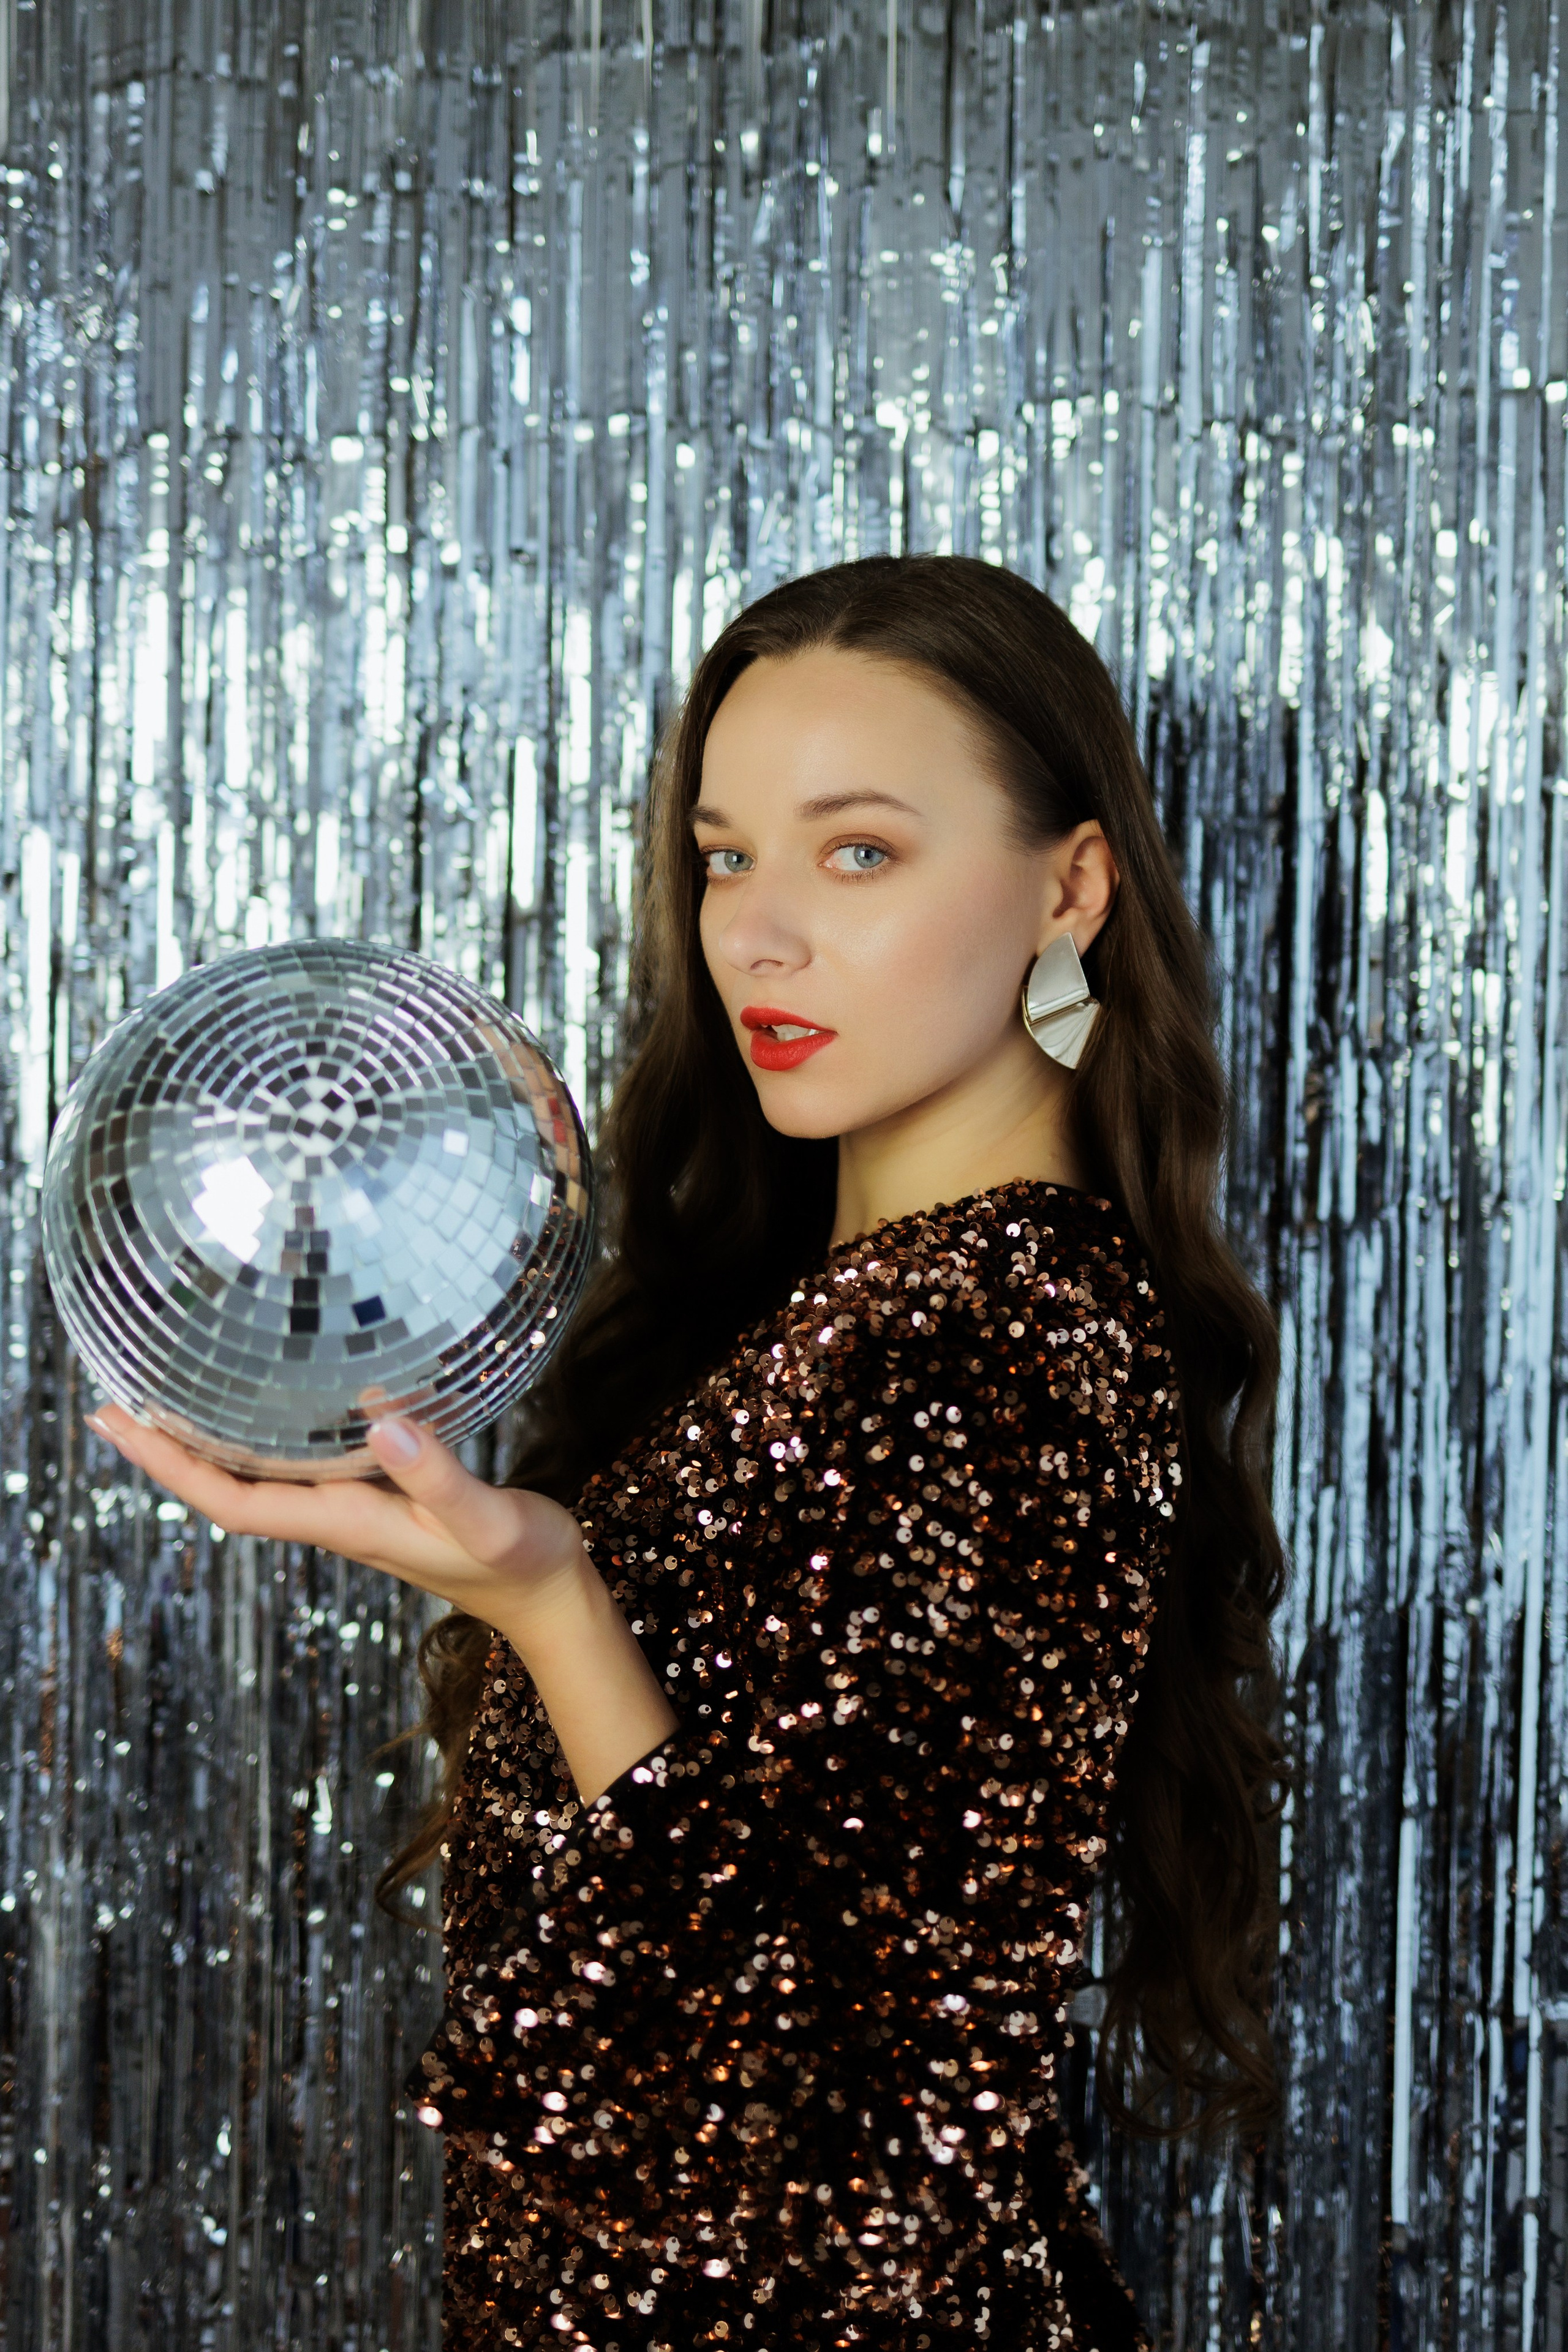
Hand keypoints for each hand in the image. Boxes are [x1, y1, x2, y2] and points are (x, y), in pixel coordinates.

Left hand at [84, 1400, 681, 1800]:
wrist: (548, 1594)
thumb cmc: (520, 1561)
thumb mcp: (484, 1517)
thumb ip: (437, 1472)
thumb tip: (379, 1416)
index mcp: (344, 1523)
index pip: (233, 1499)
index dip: (171, 1466)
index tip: (118, 1424)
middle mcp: (335, 1518)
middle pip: (229, 1488)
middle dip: (168, 1452)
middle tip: (111, 1401)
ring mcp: (353, 1509)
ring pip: (259, 1477)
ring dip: (207, 1445)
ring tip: (164, 1399)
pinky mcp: (378, 1496)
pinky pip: (300, 1466)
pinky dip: (265, 1437)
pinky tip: (267, 1405)